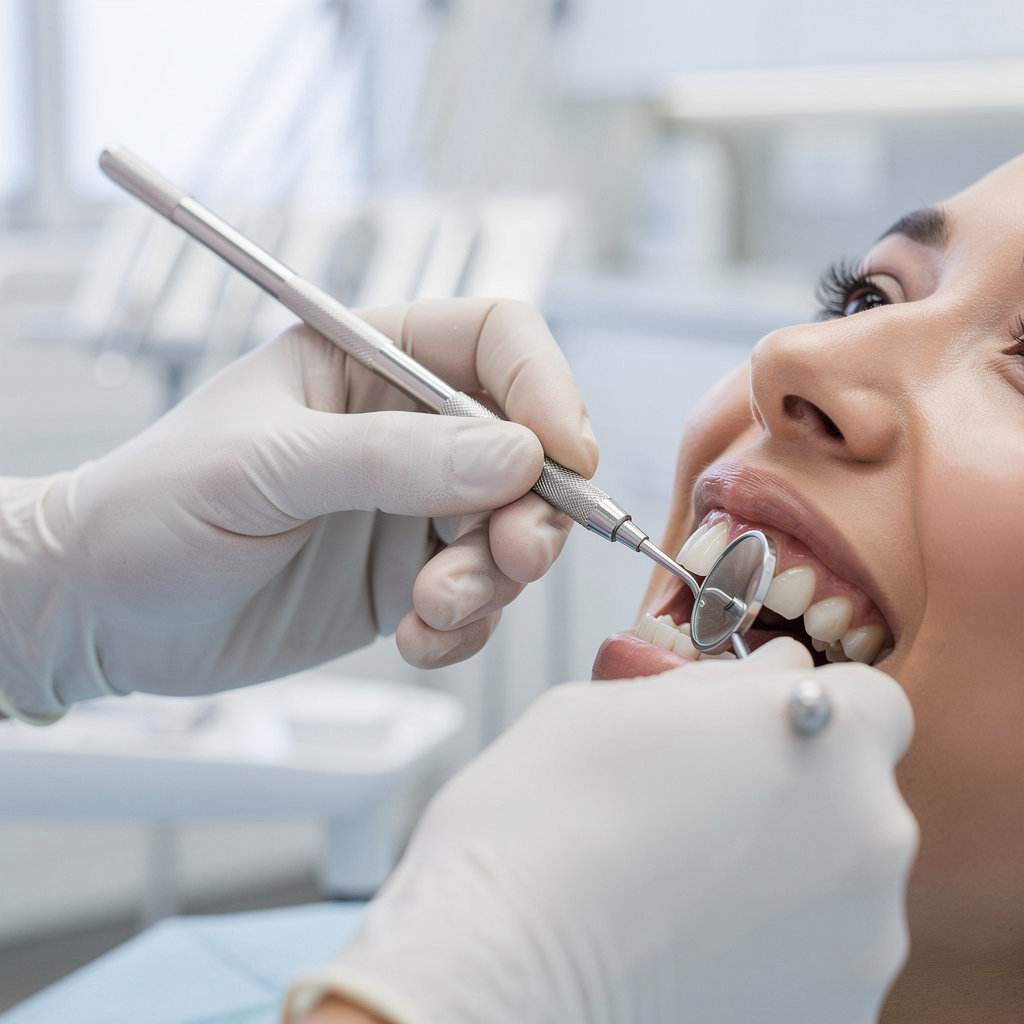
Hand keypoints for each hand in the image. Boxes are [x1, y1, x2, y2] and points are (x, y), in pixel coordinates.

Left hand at [0, 298, 596, 720]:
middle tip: (511, 558)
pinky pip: (482, 601)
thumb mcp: (266, 466)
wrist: (103, 611)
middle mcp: (406, 430)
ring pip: (515, 531)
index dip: (546, 388)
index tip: (565, 455)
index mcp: (370, 361)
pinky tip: (414, 640)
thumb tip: (519, 456)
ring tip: (431, 611)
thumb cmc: (155, 506)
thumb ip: (391, 459)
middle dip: (535, 509)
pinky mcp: (406, 577)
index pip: (497, 342)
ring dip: (495, 580)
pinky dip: (467, 628)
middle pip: (528, 449)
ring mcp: (411, 507)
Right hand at [285, 639, 916, 1023]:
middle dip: (792, 790)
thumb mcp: (610, 704)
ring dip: (784, 871)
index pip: (869, 699)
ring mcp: (864, 937)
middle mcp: (871, 833)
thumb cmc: (536, 827)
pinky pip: (817, 956)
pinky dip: (771, 948)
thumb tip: (773, 672)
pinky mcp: (835, 1015)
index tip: (754, 729)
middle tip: (696, 807)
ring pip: (837, 879)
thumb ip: (714, 684)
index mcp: (822, 734)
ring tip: (681, 886)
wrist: (496, 975)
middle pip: (855, 793)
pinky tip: (689, 944)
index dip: (809, 710)